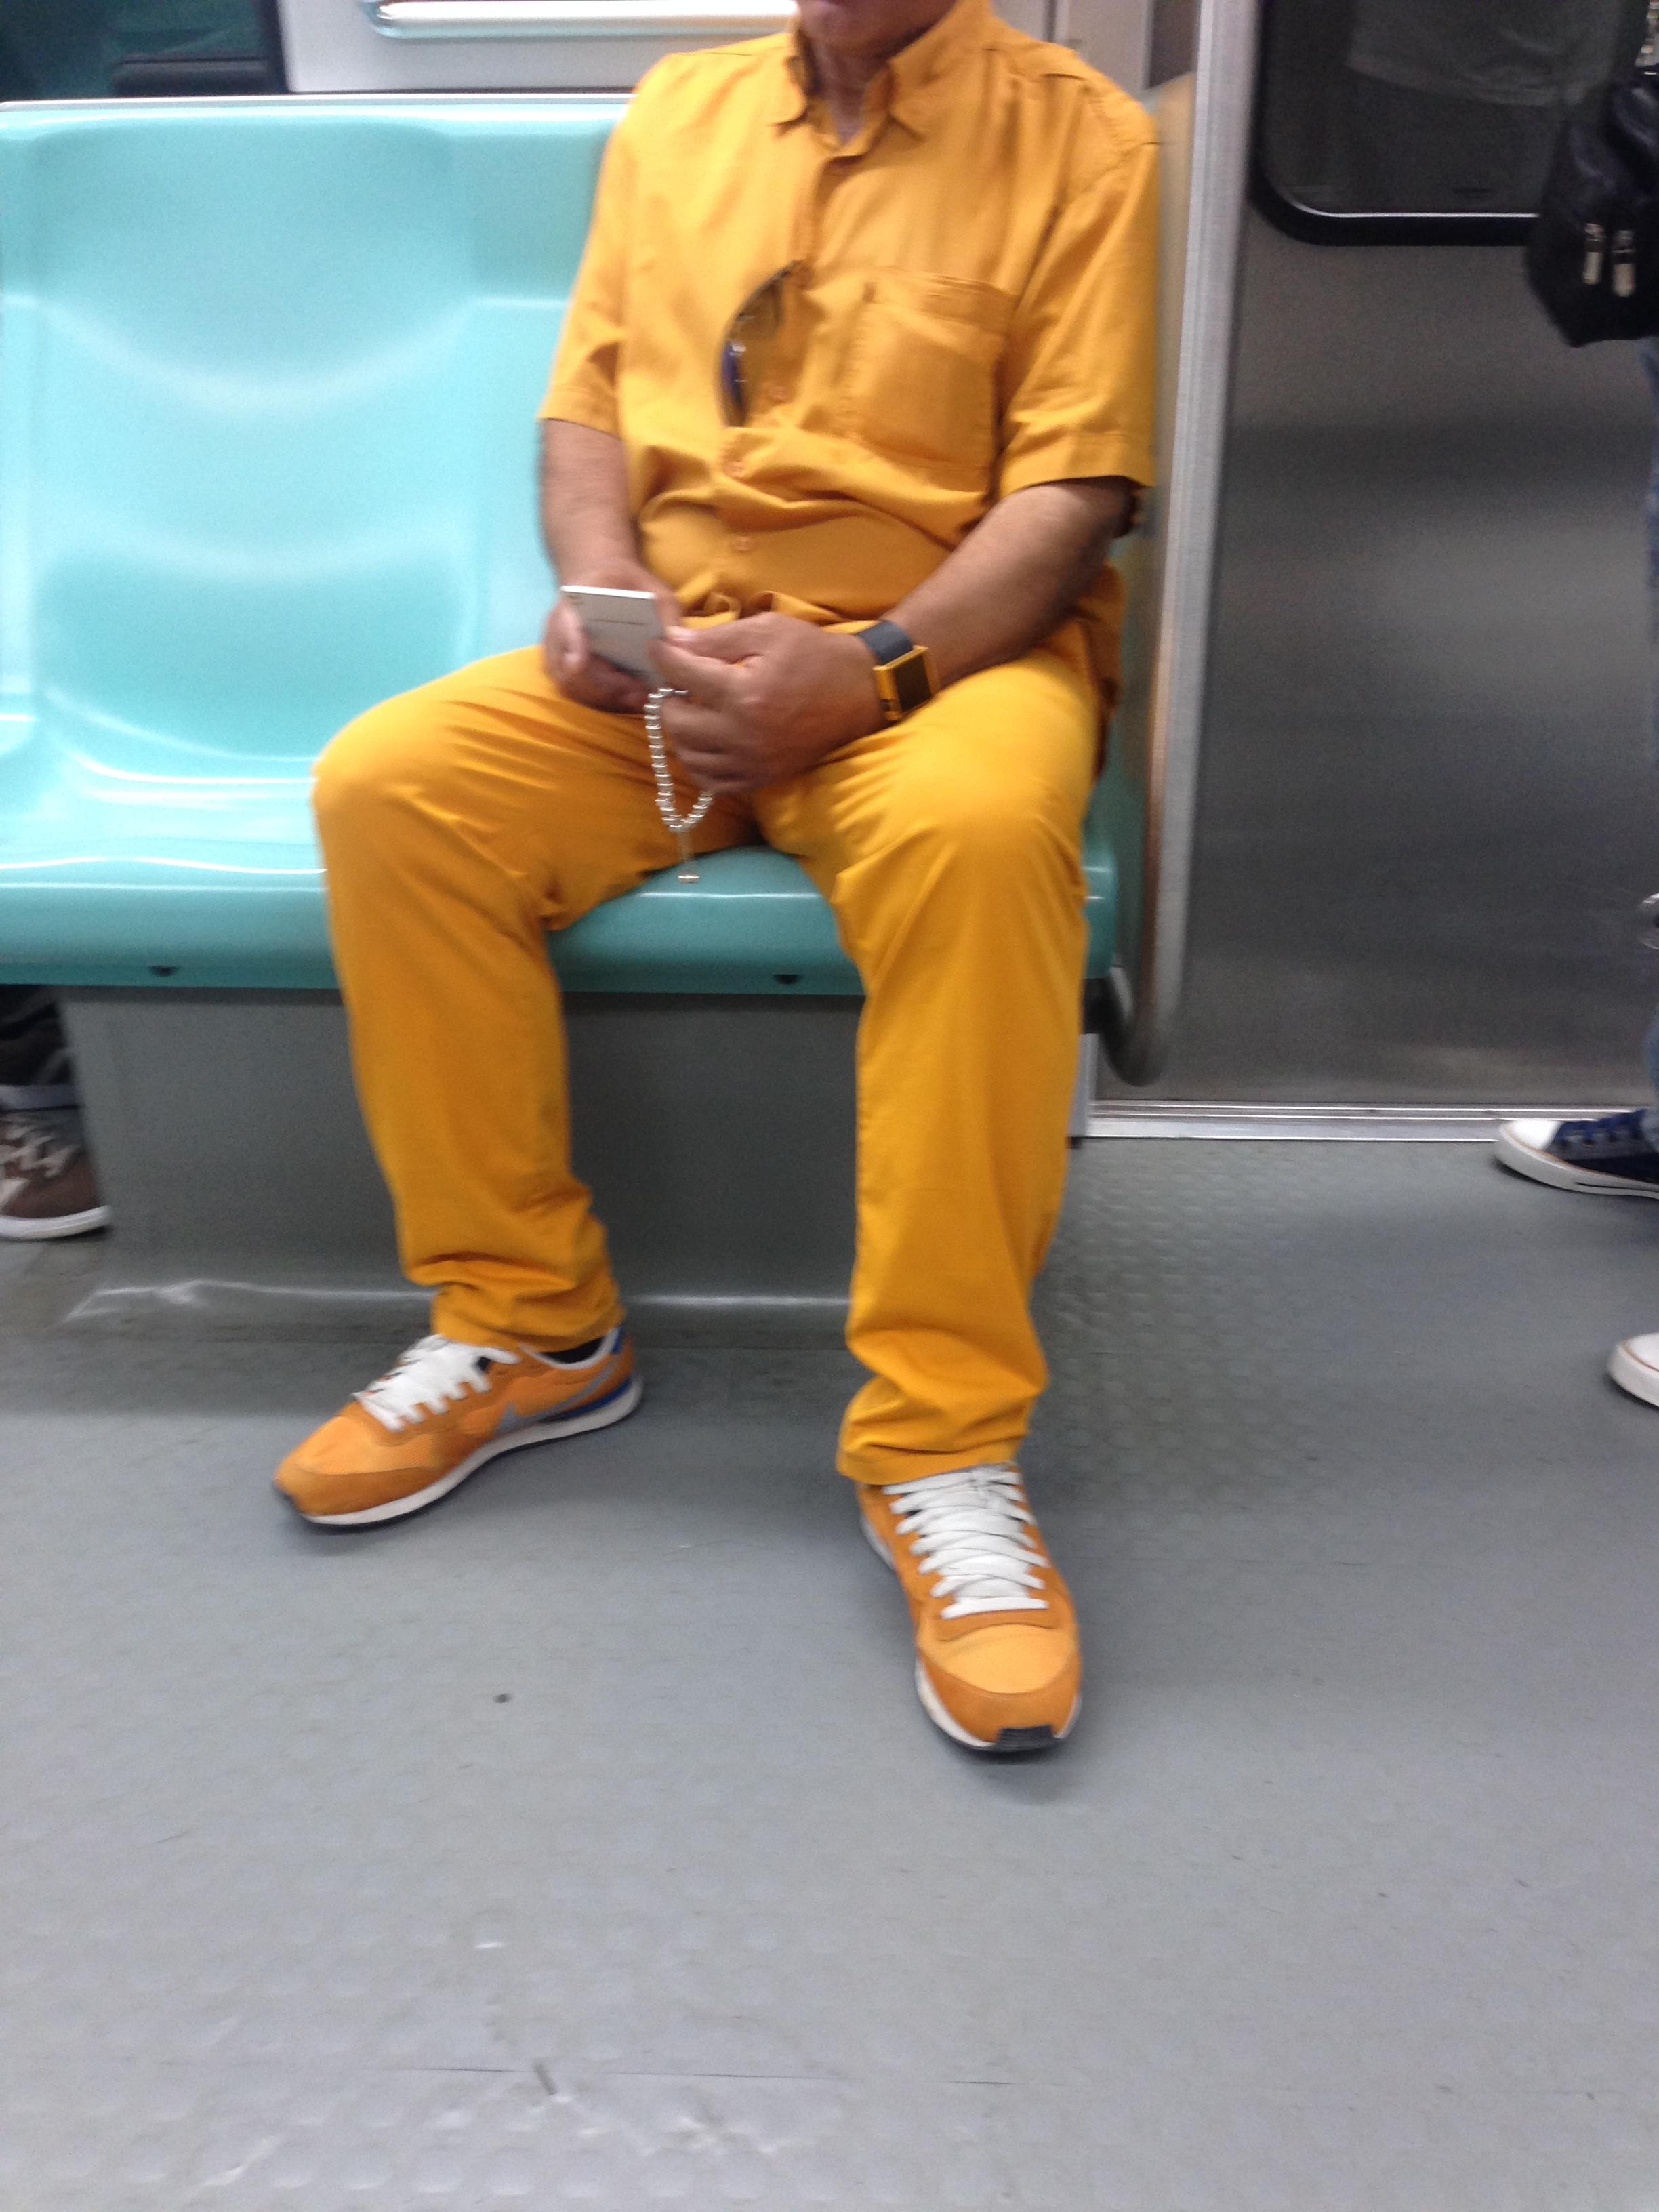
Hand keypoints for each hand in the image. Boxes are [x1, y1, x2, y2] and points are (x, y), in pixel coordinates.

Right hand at [543, 563, 681, 714]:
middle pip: (569, 669)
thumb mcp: (653, 589)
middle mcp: (559, 631)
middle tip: (639, 694)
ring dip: (608, 699)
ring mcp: (561, 656)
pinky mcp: (570, 675)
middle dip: (604, 686)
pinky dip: (608, 701)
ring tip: (641, 699)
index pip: (564, 625)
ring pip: (574, 688)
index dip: (570, 645)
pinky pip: (582, 695)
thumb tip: (676, 644)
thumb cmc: (627, 584)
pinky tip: (634, 699)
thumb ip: (665, 612)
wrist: (604, 583)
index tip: (578, 663)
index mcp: (574, 602)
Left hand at [647, 614, 883, 794]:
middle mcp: (743, 734)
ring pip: (690, 758)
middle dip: (669, 700)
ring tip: (690, 713)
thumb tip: (674, 642)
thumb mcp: (769, 631)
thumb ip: (717, 638)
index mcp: (744, 694)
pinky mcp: (761, 777)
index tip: (658, 647)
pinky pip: (713, 783)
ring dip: (680, 734)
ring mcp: (752, 761)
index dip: (664, 656)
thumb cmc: (815, 655)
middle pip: (677, 724)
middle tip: (677, 685)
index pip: (683, 676)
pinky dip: (699, 764)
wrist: (859, 694)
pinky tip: (704, 743)